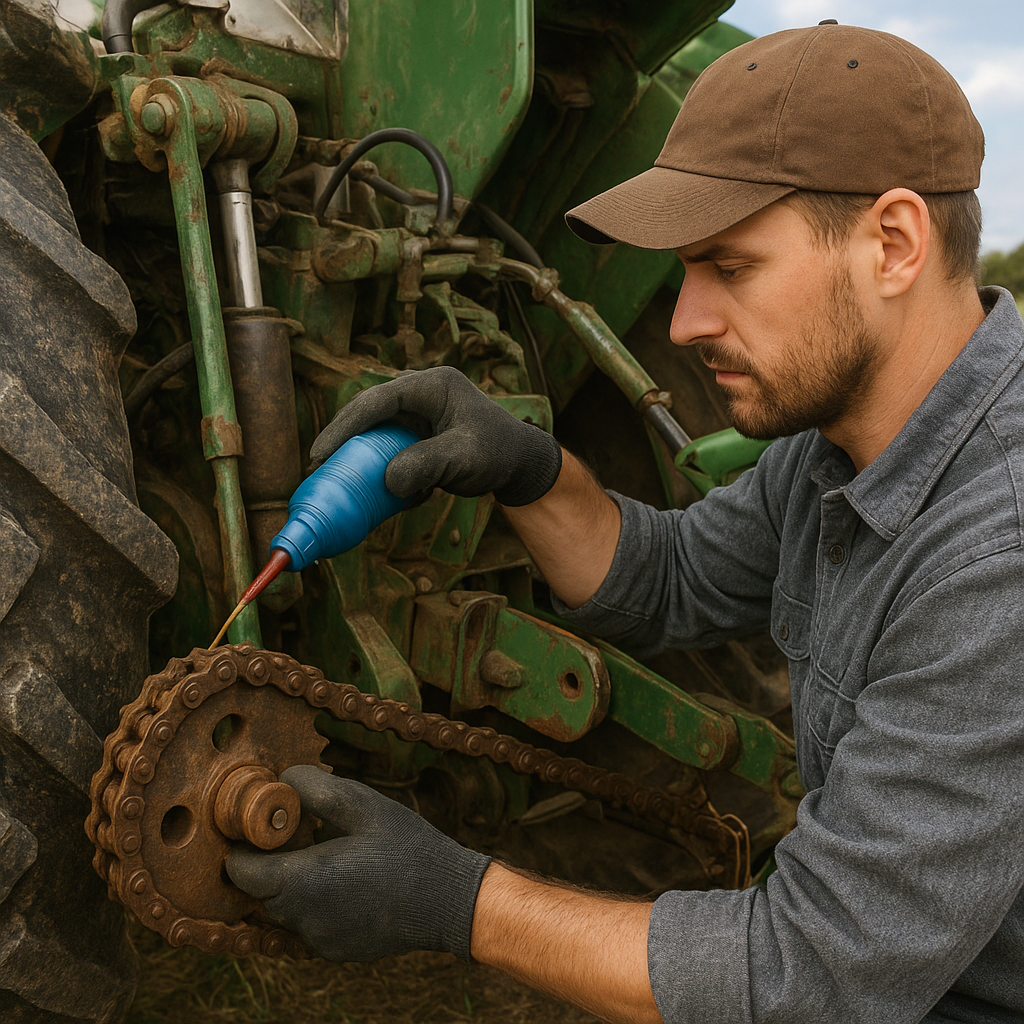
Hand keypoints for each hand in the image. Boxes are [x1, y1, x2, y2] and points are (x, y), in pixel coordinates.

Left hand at [225, 765, 490, 961]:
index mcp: (303, 881)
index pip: (240, 871)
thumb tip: (282, 780)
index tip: (264, 827)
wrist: (449, 900)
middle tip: (301, 834)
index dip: (245, 846)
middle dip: (271, 862)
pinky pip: (310, 924)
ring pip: (285, 909)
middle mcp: (303, 919)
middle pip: (260, 891)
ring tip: (329, 855)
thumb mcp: (362, 804)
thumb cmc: (407, 847)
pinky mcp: (336, 950)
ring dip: (294, 883)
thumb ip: (315, 788)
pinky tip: (348, 881)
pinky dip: (316, 903)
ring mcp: (319, 940)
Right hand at [308, 366, 561, 505]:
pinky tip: (383, 491)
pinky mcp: (415, 431)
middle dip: (344, 440)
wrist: (517, 463)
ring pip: (375, 431)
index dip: (344, 426)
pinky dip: (380, 466)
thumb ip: (425, 465)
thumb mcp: (463, 459)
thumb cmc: (496, 453)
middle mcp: (420, 392)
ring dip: (361, 457)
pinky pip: (386, 445)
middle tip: (320, 469)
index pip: (377, 401)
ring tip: (344, 482)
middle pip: (368, 413)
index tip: (321, 454)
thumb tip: (388, 481)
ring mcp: (417, 411)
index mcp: (432, 385)